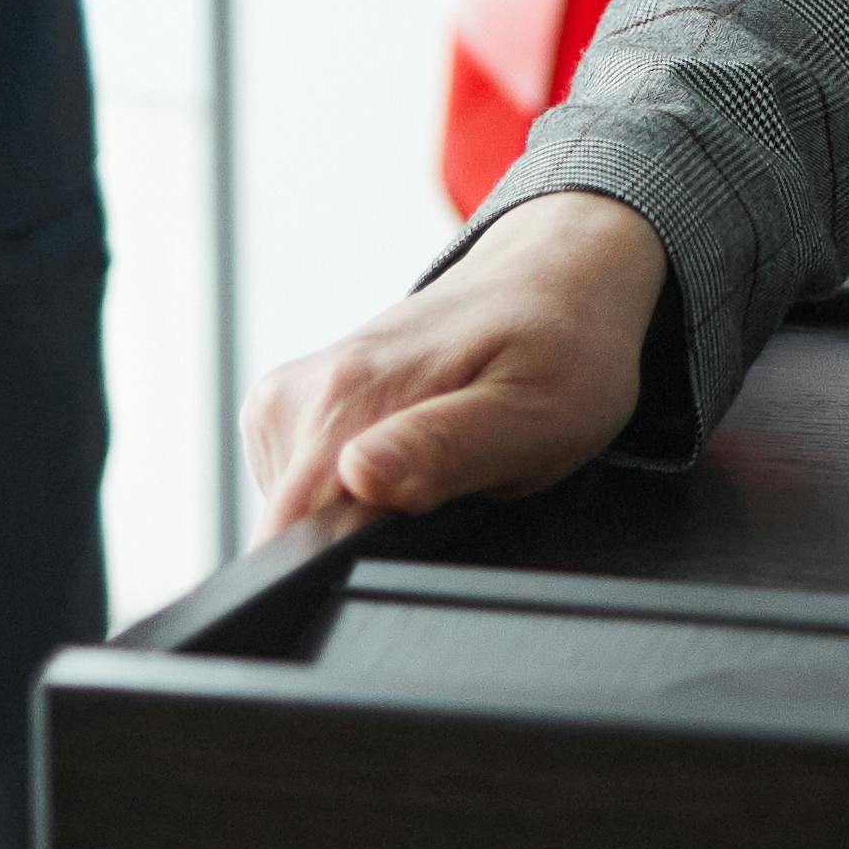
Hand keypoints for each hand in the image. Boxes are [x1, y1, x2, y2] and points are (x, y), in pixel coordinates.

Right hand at [244, 189, 666, 527]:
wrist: (553, 285)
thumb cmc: (559, 351)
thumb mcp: (535, 414)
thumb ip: (444, 450)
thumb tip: (358, 475)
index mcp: (354, 392)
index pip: (294, 527)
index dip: (345, 563)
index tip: (412, 540)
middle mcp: (306, 389)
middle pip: (292, 529)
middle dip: (361, 540)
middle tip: (451, 492)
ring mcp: (291, 396)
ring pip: (295, 514)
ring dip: (359, 516)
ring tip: (437, 469)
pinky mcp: (289, 407)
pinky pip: (300, 487)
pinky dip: (349, 493)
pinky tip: (407, 462)